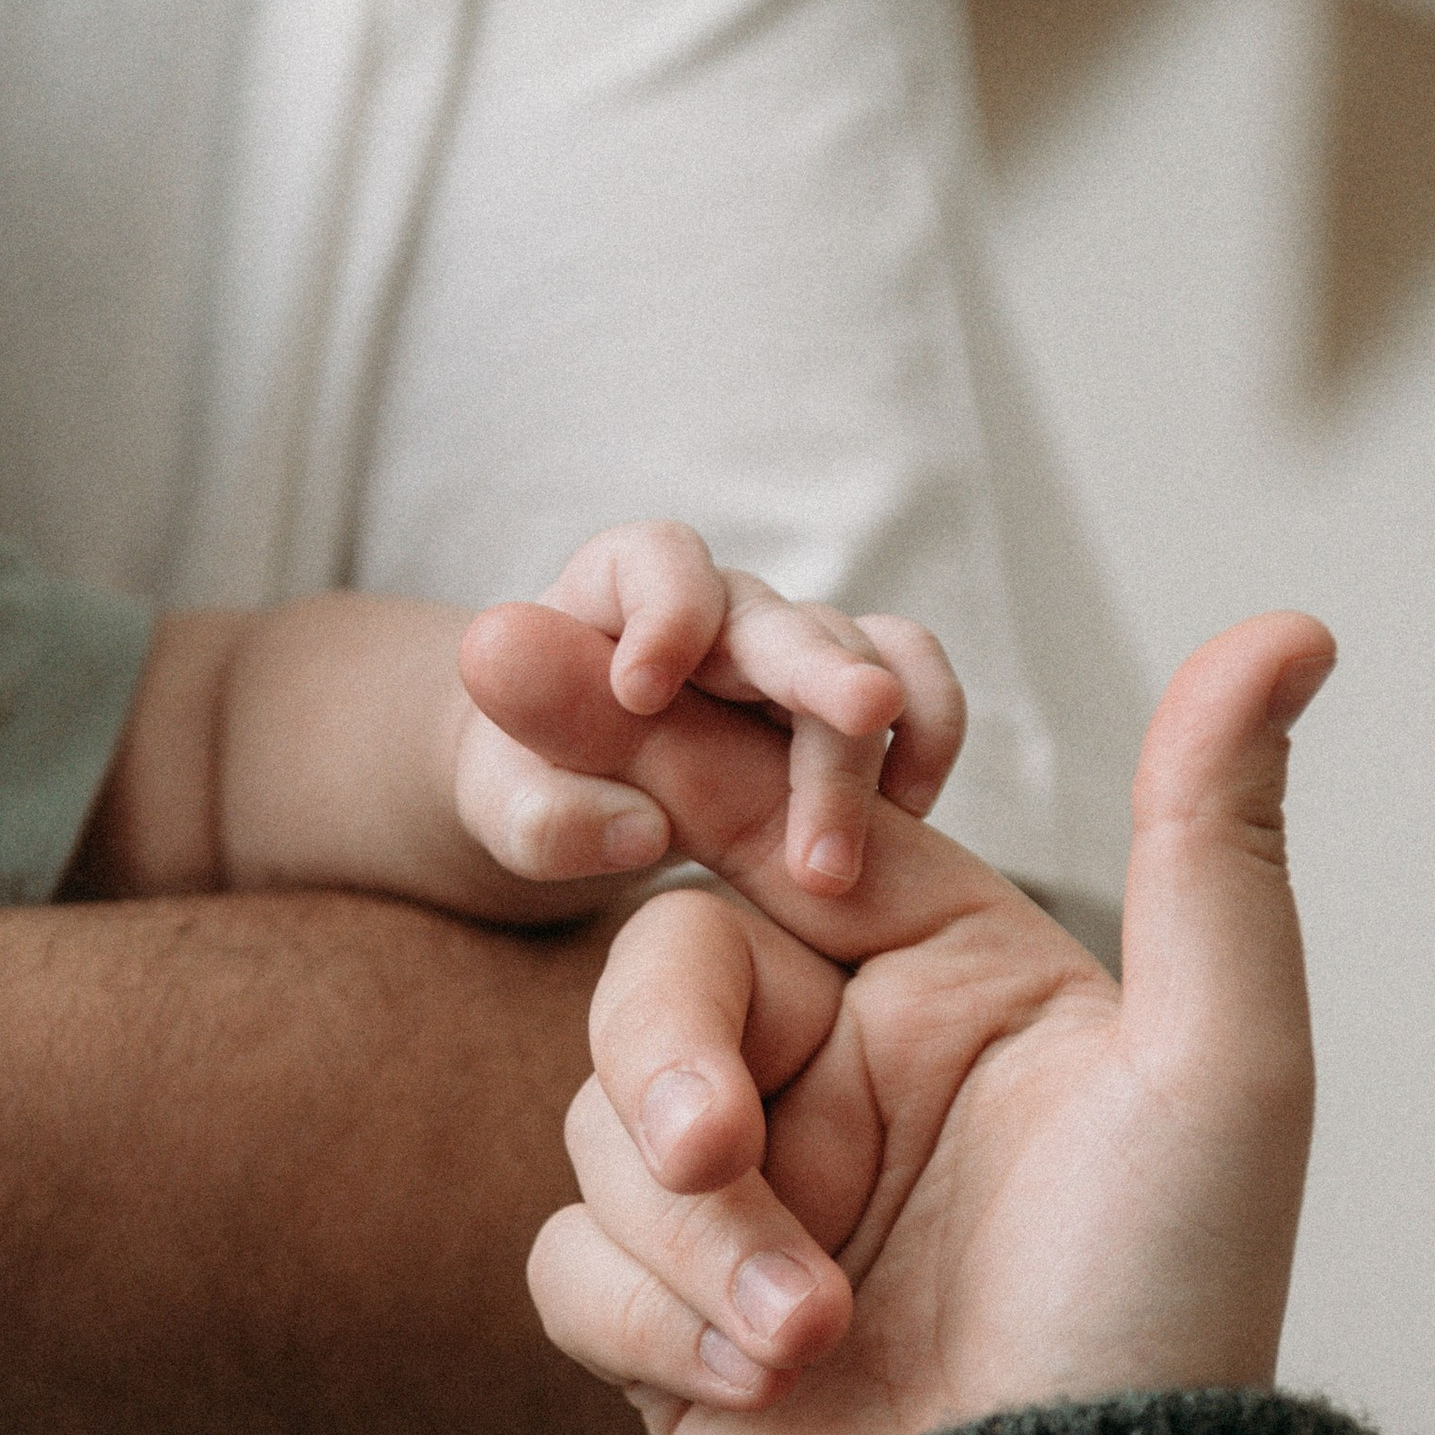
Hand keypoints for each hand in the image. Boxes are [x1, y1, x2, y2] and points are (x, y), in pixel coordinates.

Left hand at [455, 520, 963, 900]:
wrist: (574, 792)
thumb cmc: (532, 782)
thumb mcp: (507, 812)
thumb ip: (545, 817)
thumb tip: (638, 830)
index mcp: (621, 594)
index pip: (659, 564)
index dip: (663, 614)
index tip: (639, 693)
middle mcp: (720, 610)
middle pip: (782, 617)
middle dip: (823, 669)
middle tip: (862, 717)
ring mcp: (793, 649)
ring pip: (863, 659)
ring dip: (861, 761)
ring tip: (829, 869)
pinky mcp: (849, 699)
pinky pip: (918, 688)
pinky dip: (927, 742)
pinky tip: (905, 818)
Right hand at [511, 609, 1334, 1434]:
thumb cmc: (1168, 1323)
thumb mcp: (1217, 1070)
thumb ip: (1209, 842)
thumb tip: (1292, 627)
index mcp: (946, 981)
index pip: (780, 820)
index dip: (669, 748)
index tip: (552, 660)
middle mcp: (835, 1073)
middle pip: (654, 973)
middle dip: (668, 1060)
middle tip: (720, 1150)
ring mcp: (748, 1202)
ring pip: (600, 1128)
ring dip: (700, 1243)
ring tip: (821, 1338)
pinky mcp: (671, 1325)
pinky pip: (568, 1266)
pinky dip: (653, 1325)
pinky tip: (775, 1394)